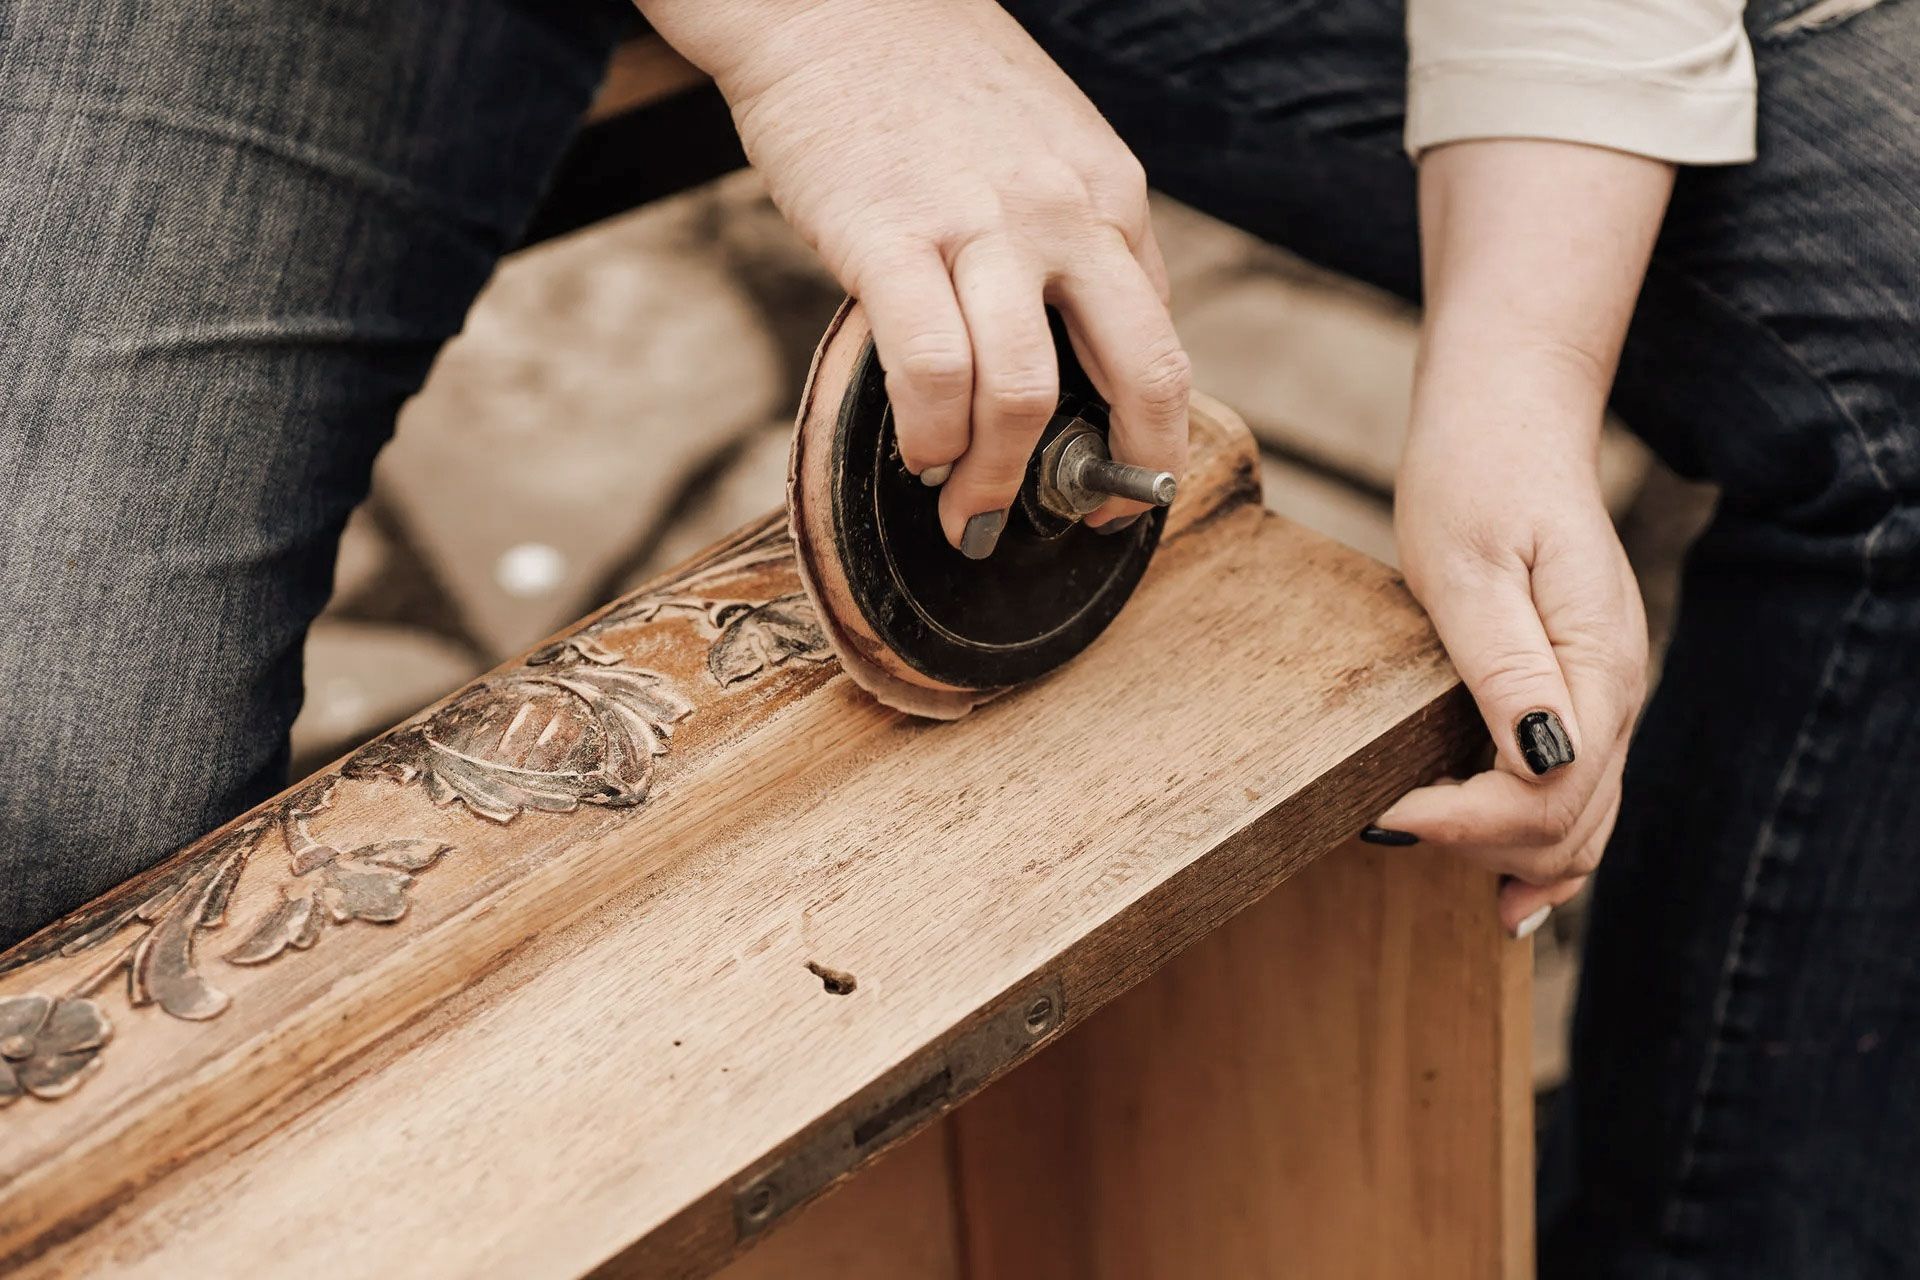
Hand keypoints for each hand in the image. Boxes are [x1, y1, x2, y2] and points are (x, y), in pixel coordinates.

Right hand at [644, 0, 1188, 549]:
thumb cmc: (928, 82)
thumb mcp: (1048, 144)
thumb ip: (1080, 237)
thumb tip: (1096, 344)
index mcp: (1110, 194)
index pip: (1159, 339)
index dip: (1151, 433)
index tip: (1121, 482)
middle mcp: (1064, 213)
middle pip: (1136, 375)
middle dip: (1118, 474)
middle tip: (1081, 518)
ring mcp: (979, 225)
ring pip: (1022, 392)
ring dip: (996, 479)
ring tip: (965, 507)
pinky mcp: (888, 237)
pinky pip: (929, 370)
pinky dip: (929, 435)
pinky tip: (916, 451)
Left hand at [1374, 388, 1647, 936]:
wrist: (1508, 419)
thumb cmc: (1475, 478)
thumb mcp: (1471, 566)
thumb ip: (1506, 666)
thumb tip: (1537, 760)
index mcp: (1595, 663)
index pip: (1549, 791)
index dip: (1464, 821)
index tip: (1384, 812)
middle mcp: (1617, 688)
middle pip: (1570, 821)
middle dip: (1483, 845)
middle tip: (1391, 826)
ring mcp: (1604, 691)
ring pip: (1584, 818)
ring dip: (1516, 857)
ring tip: (1452, 881)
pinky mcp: (1579, 688)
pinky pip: (1580, 787)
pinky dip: (1543, 839)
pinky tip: (1509, 882)